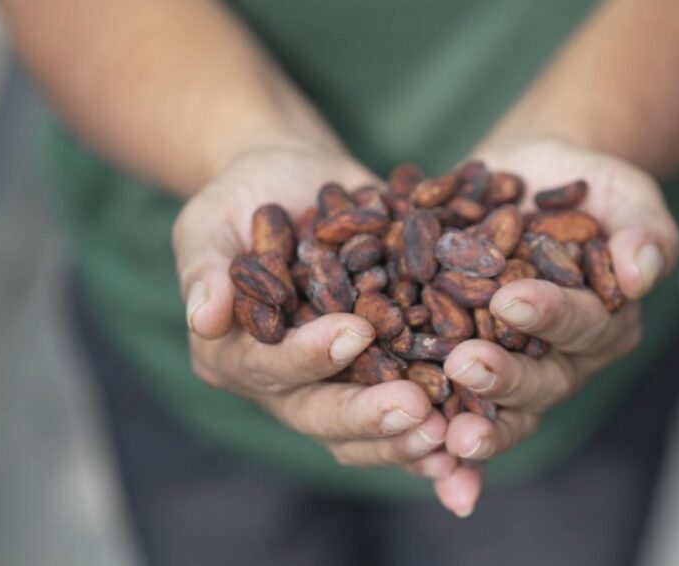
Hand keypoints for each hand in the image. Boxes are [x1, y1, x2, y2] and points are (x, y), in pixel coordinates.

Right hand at [173, 145, 456, 476]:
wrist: (297, 185)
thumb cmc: (243, 198)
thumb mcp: (210, 219)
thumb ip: (205, 266)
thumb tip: (203, 316)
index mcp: (235, 357)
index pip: (268, 368)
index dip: (308, 357)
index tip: (353, 334)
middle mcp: (284, 385)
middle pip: (322, 415)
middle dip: (370, 416)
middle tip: (417, 409)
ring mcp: (335, 386)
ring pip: (368, 432)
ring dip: (410, 439)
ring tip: (454, 434)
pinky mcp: (380, 375)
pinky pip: (408, 413)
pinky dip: (441, 429)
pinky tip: (474, 442)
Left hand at [429, 137, 678, 515]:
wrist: (537, 178)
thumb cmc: (594, 187)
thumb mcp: (628, 198)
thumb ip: (645, 234)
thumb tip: (641, 272)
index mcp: (605, 325)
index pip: (581, 326)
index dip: (549, 317)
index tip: (510, 300)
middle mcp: (562, 359)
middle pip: (538, 382)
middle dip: (501, 378)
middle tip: (462, 364)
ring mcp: (512, 366)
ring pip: (493, 405)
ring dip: (464, 418)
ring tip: (427, 421)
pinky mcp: (464, 358)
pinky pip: (447, 398)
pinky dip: (427, 420)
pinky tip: (393, 429)